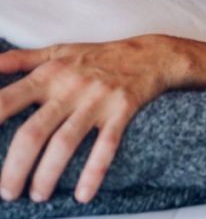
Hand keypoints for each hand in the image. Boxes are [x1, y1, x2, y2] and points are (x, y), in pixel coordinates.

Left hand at [0, 36, 174, 202]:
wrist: (151, 55)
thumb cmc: (99, 56)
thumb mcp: (58, 51)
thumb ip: (20, 60)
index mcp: (49, 74)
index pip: (6, 101)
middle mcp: (70, 88)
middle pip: (33, 132)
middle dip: (15, 167)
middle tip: (7, 191)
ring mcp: (97, 100)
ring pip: (65, 143)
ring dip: (47, 175)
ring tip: (38, 194)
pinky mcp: (121, 111)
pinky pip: (106, 146)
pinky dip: (94, 172)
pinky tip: (83, 194)